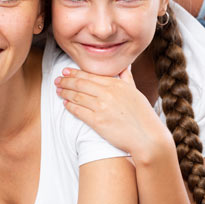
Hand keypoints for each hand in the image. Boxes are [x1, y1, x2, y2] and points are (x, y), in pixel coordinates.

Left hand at [55, 66, 171, 160]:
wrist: (146, 136)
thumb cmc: (143, 115)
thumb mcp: (135, 92)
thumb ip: (127, 78)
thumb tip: (124, 67)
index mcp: (116, 84)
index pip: (90, 75)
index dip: (75, 73)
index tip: (66, 72)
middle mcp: (107, 93)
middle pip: (81, 84)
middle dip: (66, 81)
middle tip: (57, 80)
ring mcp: (101, 107)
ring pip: (77, 96)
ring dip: (65, 93)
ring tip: (58, 90)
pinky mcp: (97, 122)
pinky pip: (79, 111)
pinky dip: (70, 106)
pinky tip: (65, 104)